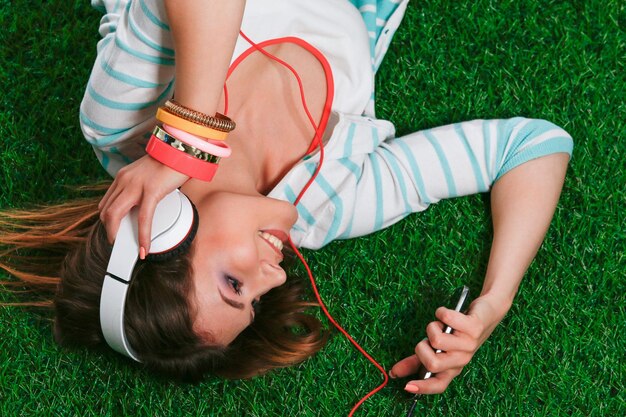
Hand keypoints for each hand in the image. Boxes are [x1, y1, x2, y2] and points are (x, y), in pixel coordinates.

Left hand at [98, 154, 189, 256]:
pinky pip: (143, 218)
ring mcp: (136, 185)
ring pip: (116, 215)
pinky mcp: (151, 191)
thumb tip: (142, 208)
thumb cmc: (170, 163)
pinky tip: (144, 247)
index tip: (115, 232)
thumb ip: (141, 189)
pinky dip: (143, 236)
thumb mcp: (148, 175)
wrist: (183, 150)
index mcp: (123, 176)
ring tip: (128, 249)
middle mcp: (125, 180)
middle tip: (119, 243)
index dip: (108, 221)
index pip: (106, 203)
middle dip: (110, 231)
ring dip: (119, 236)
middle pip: (106, 211)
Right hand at [389, 292, 510, 393]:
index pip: (438, 384)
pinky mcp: (474, 327)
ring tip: (441, 324)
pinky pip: (447, 318)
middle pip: (432, 364)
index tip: (406, 386)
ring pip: (436, 340)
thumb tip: (394, 372)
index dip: (422, 387)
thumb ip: (418, 359)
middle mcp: (462, 359)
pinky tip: (446, 313)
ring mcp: (469, 344)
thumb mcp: (439, 348)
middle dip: (421, 348)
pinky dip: (441, 311)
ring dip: (432, 326)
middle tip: (428, 339)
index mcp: (453, 367)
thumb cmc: (458, 331)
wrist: (488, 312)